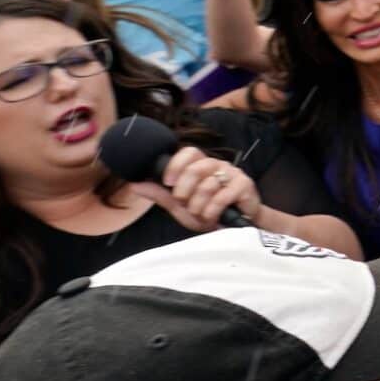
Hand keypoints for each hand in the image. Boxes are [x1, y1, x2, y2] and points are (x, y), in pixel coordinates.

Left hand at [131, 146, 261, 232]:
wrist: (234, 229)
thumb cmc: (207, 212)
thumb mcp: (179, 206)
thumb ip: (160, 194)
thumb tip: (135, 184)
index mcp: (201, 166)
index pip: (189, 152)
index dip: (176, 164)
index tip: (168, 182)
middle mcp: (217, 165)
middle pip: (196, 168)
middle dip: (184, 190)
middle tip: (184, 203)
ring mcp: (233, 173)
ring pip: (208, 185)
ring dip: (199, 206)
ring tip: (201, 214)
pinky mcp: (245, 185)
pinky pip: (223, 195)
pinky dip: (213, 210)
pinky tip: (212, 216)